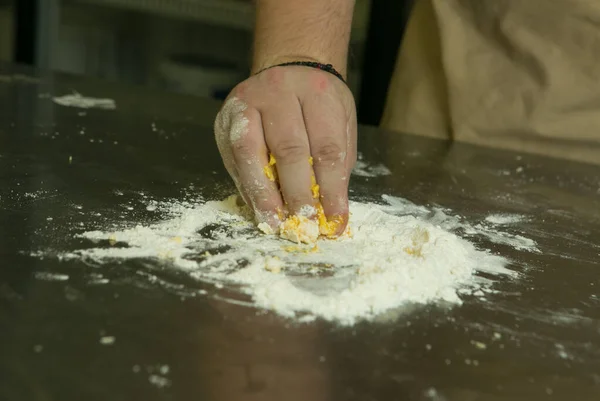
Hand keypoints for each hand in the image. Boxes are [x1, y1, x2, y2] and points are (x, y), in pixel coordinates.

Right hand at [214, 66, 356, 235]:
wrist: (289, 68)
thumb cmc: (319, 104)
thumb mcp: (340, 124)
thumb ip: (335, 164)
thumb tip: (331, 211)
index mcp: (317, 91)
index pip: (326, 147)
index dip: (330, 189)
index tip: (335, 219)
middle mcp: (278, 91)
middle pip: (288, 149)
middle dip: (296, 194)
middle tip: (304, 224)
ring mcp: (246, 102)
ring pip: (250, 151)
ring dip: (263, 193)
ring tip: (274, 222)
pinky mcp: (225, 118)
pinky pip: (234, 157)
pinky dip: (247, 186)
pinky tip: (259, 206)